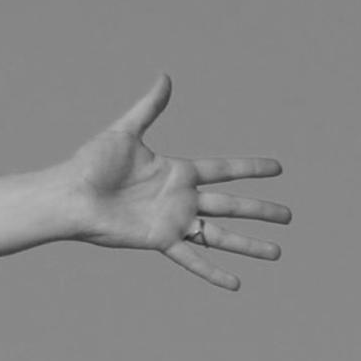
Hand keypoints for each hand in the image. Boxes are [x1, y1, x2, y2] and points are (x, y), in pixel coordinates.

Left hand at [60, 76, 288, 291]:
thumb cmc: (91, 164)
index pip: (224, 169)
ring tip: (277, 253)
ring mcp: (173, 221)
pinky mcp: (160, 240)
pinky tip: (236, 284)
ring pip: (220, 235)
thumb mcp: (125, 132)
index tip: (278, 168)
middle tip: (289, 216)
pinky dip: (213, 272)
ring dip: (249, 244)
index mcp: (178, 172)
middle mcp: (181, 198)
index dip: (251, 168)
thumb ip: (149, 107)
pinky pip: (192, 258)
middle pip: (232, 204)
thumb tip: (165, 76)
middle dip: (261, 210)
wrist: (71, 194)